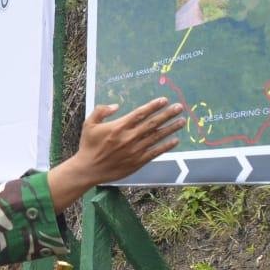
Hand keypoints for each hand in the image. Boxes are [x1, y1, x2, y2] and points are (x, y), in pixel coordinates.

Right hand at [50, 99, 184, 206]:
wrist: (88, 169)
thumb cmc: (88, 146)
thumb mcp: (88, 124)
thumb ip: (101, 111)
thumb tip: (116, 105)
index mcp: (118, 127)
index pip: (140, 113)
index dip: (153, 106)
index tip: (164, 100)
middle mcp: (129, 137)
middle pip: (152, 123)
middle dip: (167, 114)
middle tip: (179, 107)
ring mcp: (135, 150)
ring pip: (157, 137)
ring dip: (171, 128)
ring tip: (182, 121)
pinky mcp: (137, 161)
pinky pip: (155, 152)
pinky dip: (166, 146)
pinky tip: (175, 140)